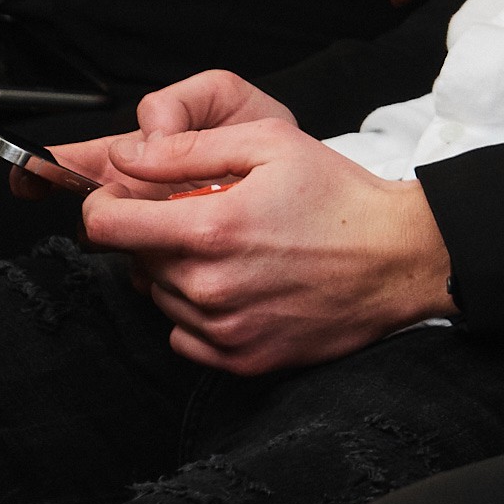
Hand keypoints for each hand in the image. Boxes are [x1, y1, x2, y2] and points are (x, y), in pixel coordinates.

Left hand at [63, 71, 453, 372]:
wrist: (399, 259)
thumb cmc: (340, 199)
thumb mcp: (269, 144)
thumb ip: (187, 148)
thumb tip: (127, 157)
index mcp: (210, 229)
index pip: (106, 226)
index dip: (104, 205)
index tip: (124, 199)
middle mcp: (209, 286)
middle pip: (135, 261)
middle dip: (156, 235)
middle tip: (206, 218)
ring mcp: (224, 329)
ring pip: (161, 298)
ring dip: (179, 273)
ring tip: (234, 251)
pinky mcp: (241, 359)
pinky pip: (184, 336)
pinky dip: (198, 313)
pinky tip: (240, 287)